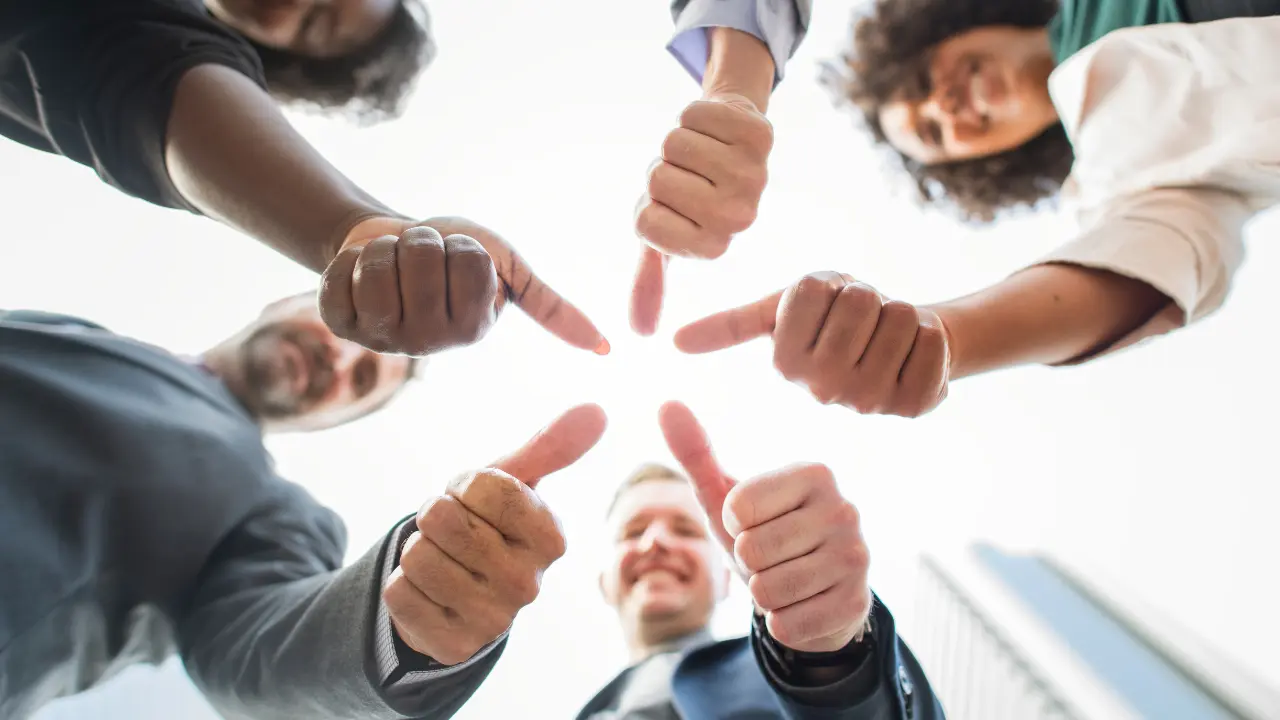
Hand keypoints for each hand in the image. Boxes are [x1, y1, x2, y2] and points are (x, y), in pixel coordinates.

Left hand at [320, 215, 608, 355]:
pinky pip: (339, 276)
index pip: (468, 266)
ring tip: (392, 259)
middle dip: (422, 241)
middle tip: (421, 255)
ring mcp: (380, 336)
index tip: (457, 258)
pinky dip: (348, 257)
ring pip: (380, 266)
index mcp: (472, 331)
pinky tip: (359, 271)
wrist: (394, 241)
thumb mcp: (509, 271)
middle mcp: (427, 344)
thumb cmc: (456, 254)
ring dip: (384, 246)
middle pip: (422, 261)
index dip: (460, 246)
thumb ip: (551, 308)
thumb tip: (606, 350)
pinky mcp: (339, 323)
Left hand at [383, 404, 607, 664]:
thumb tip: (597, 409)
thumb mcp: (514, 481)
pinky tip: (428, 594)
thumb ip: (552, 446)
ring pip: (417, 555)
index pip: (487, 486)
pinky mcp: (453, 645)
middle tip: (454, 533)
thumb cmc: (488, 524)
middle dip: (436, 516)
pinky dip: (402, 586)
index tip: (474, 501)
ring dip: (418, 550)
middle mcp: (529, 584)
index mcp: (552, 539)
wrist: (459, 591)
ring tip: (442, 561)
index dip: (466, 485)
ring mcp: (493, 620)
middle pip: (444, 518)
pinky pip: (398, 593)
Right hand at [630, 94, 772, 334]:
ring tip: (698, 152)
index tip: (670, 206)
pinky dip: (694, 115)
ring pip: (674, 144)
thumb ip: (651, 282)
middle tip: (685, 175)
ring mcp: (755, 176)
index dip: (646, 204)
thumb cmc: (690, 191)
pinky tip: (714, 129)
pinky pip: (695, 113)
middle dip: (660, 170)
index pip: (645, 222)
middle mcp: (740, 217)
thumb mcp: (666, 237)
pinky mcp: (760, 135)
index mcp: (714, 245)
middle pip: (657, 180)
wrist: (730, 140)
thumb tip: (639, 332)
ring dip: (676, 140)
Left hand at [659, 401, 870, 652]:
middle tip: (771, 559)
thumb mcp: (726, 497)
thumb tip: (666, 405)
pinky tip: (801, 607)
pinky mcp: (857, 603)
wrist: (814, 592)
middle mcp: (844, 509)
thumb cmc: (764, 535)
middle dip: (749, 564)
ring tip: (785, 582)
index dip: (733, 525)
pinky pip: (789, 624)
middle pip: (753, 550)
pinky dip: (782, 622)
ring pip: (768, 590)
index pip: (738, 508)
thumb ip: (696, 453)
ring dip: (764, 595)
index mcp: (814, 473)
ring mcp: (856, 557)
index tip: (754, 525)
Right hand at [675, 272, 950, 417]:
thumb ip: (732, 324)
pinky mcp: (916, 404)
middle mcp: (823, 391)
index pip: (812, 291)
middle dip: (868, 297)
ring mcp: (871, 403)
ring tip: (886, 335)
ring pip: (899, 317)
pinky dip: (930, 334)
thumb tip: (673, 342)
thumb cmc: (837, 318)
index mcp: (784, 364)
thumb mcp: (784, 308)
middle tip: (863, 322)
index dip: (829, 286)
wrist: (897, 344)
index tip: (828, 310)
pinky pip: (933, 341)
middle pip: (860, 303)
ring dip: (901, 314)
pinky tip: (914, 353)